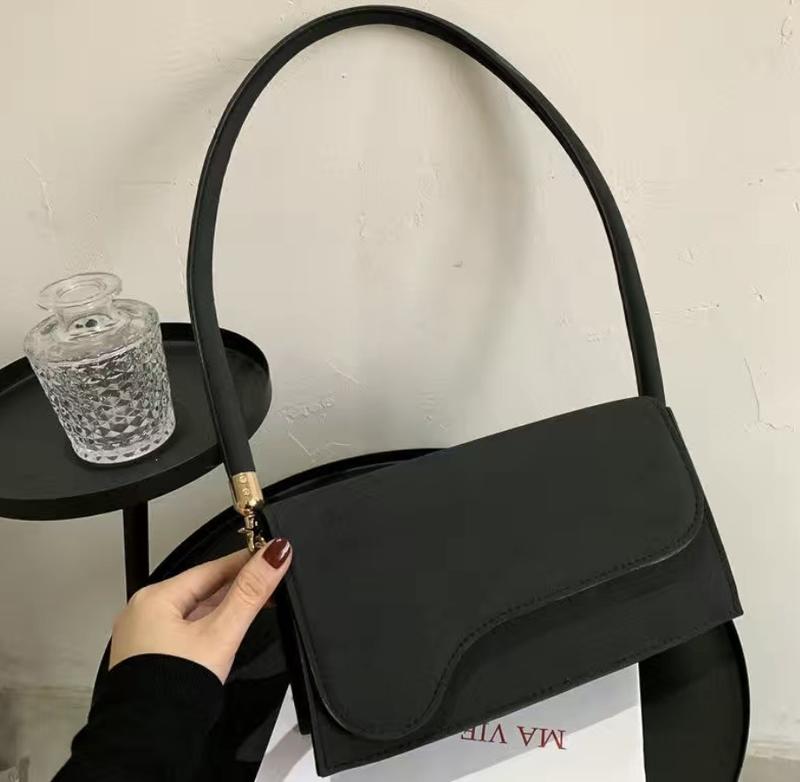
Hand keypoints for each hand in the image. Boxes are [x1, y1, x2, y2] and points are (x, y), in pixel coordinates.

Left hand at [109, 538, 291, 682]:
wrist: (148, 742)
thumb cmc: (173, 690)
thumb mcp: (222, 633)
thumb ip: (250, 592)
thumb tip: (274, 554)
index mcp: (154, 598)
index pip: (211, 568)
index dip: (245, 561)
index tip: (271, 554)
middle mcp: (143, 612)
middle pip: (202, 588)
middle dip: (238, 585)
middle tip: (271, 579)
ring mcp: (144, 635)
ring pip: (194, 610)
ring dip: (225, 606)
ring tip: (256, 602)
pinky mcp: (150, 656)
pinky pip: (184, 629)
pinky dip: (208, 625)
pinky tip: (227, 630)